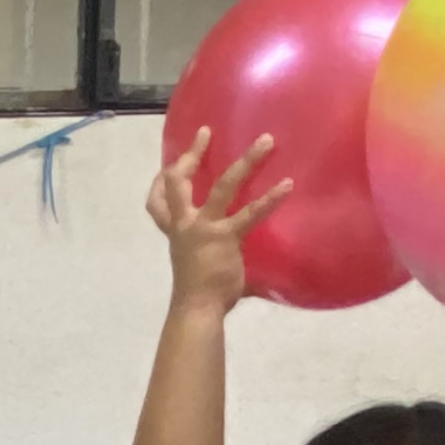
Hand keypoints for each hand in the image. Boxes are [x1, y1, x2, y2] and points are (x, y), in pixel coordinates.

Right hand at [147, 129, 288, 317]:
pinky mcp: (225, 237)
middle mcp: (184, 224)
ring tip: (266, 141)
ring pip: (222, 185)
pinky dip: (270, 198)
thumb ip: (215, 252)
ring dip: (245, 161)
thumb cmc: (201, 294)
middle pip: (176, 181)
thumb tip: (242, 263)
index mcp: (176, 231)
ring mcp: (204, 227)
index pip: (156, 201)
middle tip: (205, 134)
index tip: (169, 163)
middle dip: (190, 155)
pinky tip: (287, 185)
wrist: (197, 310)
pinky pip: (249, 213)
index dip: (159, 181)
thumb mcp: (200, 263)